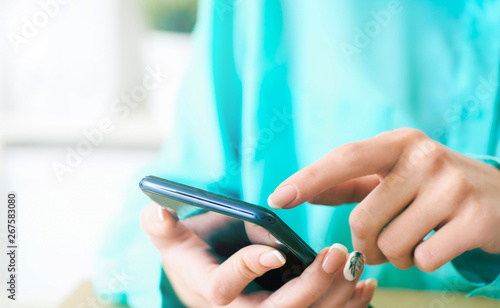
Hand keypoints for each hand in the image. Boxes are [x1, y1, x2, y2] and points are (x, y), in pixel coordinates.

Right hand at [140, 203, 376, 306]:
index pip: (224, 289)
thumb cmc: (191, 250)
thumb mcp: (171, 237)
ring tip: (355, 268)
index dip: (248, 270)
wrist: (204, 272)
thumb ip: (162, 226)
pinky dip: (346, 307)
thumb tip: (158, 210)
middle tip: (335, 254)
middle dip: (310, 287)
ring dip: (335, 297)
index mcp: (209, 290)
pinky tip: (364, 287)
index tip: (276, 252)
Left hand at [268, 128, 499, 270]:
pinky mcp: (476, 218)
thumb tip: (299, 191)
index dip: (310, 178)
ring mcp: (452, 186)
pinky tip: (438, 244)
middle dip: (363, 244)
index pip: (345, 158)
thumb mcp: (395, 174)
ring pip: (391, 244)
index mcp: (399, 142)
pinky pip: (423, 259)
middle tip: (378, 245)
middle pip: (363, 218)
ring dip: (394, 255)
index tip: (278, 198)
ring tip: (413, 240)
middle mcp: (425, 157)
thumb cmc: (433, 187)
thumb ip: (348, 182)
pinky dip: (422, 263)